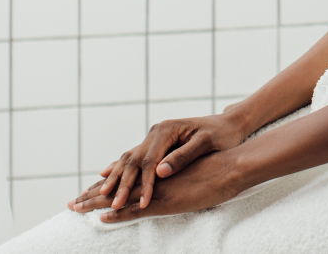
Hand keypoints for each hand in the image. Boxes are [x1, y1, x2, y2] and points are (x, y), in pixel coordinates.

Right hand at [69, 113, 249, 212]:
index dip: (143, 184)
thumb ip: (183, 156)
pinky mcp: (157, 143)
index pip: (149, 162)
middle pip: (133, 161)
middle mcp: (156, 132)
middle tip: (111, 205)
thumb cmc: (221, 134)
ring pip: (128, 159)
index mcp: (167, 131)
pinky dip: (118, 169)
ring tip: (98, 194)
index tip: (141, 202)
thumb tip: (160, 171)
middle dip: (121, 185)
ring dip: (114, 178)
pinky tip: (105, 176)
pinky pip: (133, 158)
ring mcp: (155, 137)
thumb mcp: (206, 143)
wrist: (229, 123)